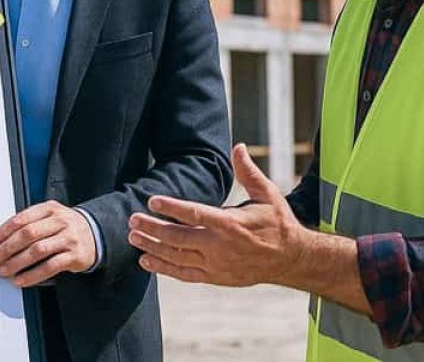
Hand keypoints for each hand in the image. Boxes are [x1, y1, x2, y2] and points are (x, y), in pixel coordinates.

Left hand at [0, 201, 96, 286]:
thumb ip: (29, 224)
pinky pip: (50, 267)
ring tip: (3, 271)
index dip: (2, 233)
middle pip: (27, 234)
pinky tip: (20, 280)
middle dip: (6, 248)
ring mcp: (67, 238)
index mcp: (49, 208)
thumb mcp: (49, 216)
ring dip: (17, 262)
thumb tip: (0, 241)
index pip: (20, 219)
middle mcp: (59, 221)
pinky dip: (32, 275)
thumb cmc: (65, 226)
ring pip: (37, 250)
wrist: (95, 233)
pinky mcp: (74, 256)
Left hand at [127, 144, 308, 286]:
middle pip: (180, 238)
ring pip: (179, 258)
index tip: (151, 200)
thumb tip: (238, 145)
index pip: (197, 214)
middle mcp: (222, 247)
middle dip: (154, 229)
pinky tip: (146, 260)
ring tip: (133, 238)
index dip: (173, 208)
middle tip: (132, 220)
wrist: (291, 260)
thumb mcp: (268, 193)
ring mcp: (217, 265)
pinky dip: (164, 268)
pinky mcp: (216, 277)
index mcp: (232, 224)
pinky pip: (185, 275)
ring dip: (154, 248)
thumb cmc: (277, 222)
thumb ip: (248, 171)